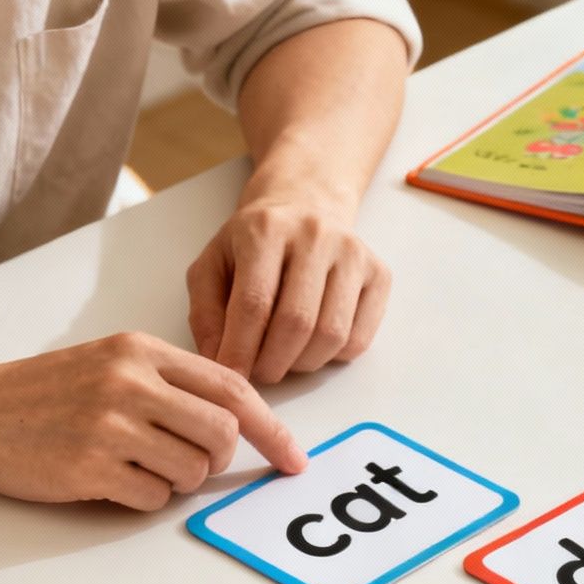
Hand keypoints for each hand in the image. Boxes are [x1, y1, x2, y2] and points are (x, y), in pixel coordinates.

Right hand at [0, 331, 306, 506]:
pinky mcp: (90, 466)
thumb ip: (170, 381)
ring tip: (136, 466)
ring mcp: (109, 424)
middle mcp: (130, 382)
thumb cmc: (46, 392)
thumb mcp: (111, 362)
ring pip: (191, 471)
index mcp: (142, 351)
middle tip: (183, 459)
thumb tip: (237, 421)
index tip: (293, 457)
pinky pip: (153, 498)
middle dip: (215, 459)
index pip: (232, 388)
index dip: (272, 427)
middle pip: (221, 434)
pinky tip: (110, 480)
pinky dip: (143, 498)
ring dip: (176, 481)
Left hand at [186, 196, 391, 383]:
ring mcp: (353, 253)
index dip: (241, 349)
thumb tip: (218, 360)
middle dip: (273, 363)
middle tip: (260, 373)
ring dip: (303, 363)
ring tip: (284, 358)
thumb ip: (205, 313)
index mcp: (266, 229)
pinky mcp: (378, 273)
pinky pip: (359, 338)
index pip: (255, 302)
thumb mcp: (213, 265)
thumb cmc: (254, 243)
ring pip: (332, 335)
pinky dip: (332, 357)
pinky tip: (312, 344)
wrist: (304, 206)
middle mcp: (315, 234)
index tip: (232, 376)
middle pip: (297, 321)